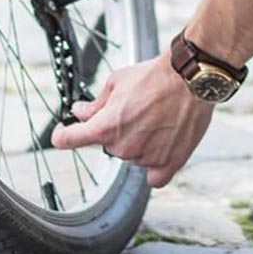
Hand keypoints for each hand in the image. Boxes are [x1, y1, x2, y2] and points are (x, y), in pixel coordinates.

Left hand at [50, 53, 213, 187]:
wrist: (191, 78)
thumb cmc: (154, 76)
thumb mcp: (116, 81)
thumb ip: (95, 103)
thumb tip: (80, 113)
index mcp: (104, 127)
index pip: (66, 140)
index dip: (62, 134)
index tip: (65, 130)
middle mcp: (122, 147)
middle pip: (107, 145)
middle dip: (114, 129)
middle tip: (135, 109)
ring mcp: (146, 158)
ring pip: (132, 156)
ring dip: (138, 143)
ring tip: (157, 118)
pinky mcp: (169, 163)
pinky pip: (154, 177)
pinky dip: (155, 165)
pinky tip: (160, 148)